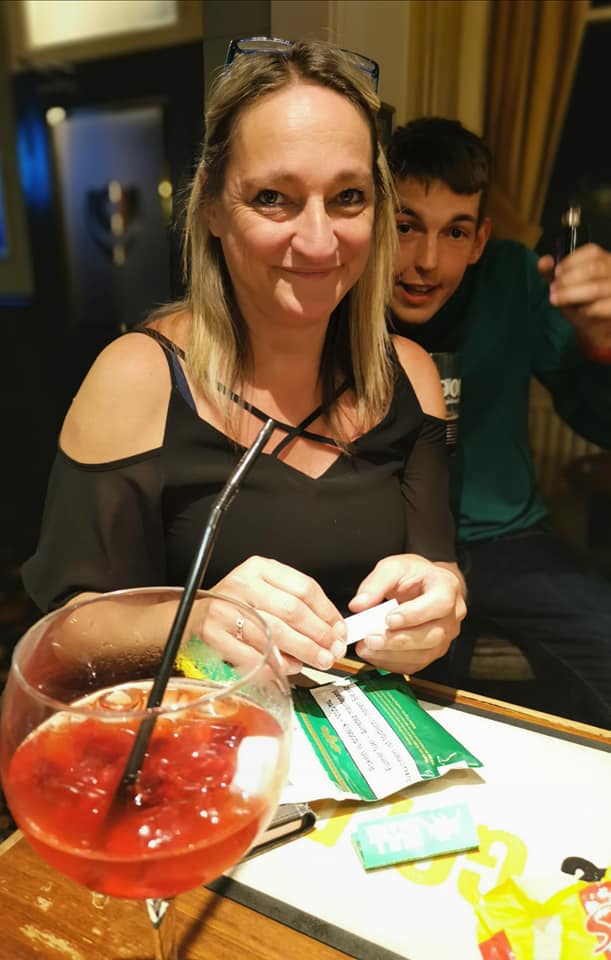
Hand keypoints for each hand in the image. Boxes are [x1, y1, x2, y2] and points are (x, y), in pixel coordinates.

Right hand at [213, 556, 346, 673]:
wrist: (195, 614)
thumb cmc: (238, 603)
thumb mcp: (265, 589)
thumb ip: (296, 603)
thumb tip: (332, 630)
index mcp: (259, 569)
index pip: (304, 588)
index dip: (327, 612)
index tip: (339, 630)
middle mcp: (242, 585)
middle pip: (292, 611)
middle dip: (319, 635)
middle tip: (333, 651)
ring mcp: (226, 609)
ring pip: (275, 634)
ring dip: (303, 652)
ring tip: (319, 661)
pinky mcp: (215, 635)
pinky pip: (253, 654)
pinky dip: (276, 664)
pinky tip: (289, 667)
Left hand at [347, 555, 465, 674]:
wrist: (425, 585)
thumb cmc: (414, 575)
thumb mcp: (393, 567)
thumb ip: (375, 583)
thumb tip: (359, 604)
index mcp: (446, 587)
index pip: (440, 603)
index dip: (415, 614)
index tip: (389, 619)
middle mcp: (451, 615)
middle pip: (432, 635)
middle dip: (398, 640)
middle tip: (371, 638)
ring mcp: (445, 636)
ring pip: (424, 654)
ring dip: (392, 654)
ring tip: (367, 647)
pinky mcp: (433, 651)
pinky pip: (415, 664)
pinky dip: (392, 662)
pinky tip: (374, 654)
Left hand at [538, 244, 610, 349]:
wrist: (596, 327)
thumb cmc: (581, 302)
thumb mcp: (564, 286)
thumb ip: (552, 273)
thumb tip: (543, 262)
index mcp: (604, 261)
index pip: (592, 252)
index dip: (571, 261)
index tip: (556, 273)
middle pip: (594, 269)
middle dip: (568, 279)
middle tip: (554, 289)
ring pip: (596, 288)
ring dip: (571, 295)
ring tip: (557, 300)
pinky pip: (603, 307)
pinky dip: (587, 309)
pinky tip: (579, 311)